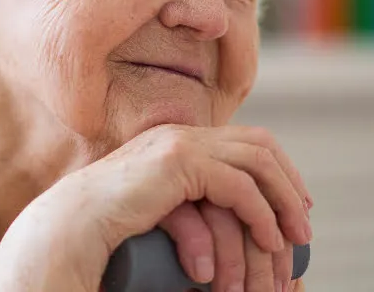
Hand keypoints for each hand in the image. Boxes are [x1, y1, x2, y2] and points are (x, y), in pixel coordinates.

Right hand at [0, 125, 311, 290]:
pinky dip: (260, 213)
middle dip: (289, 184)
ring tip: (294, 239)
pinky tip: (268, 238)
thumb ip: (185, 207)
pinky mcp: (177, 163)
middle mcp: (182, 134)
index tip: (295, 207)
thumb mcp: (157, 213)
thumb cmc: (106, 232)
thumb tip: (216, 225)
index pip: (246, 141)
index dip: (279, 171)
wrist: (69, 228)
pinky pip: (237, 184)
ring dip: (282, 202)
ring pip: (256, 162)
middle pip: (260, 145)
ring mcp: (179, 144)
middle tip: (304, 223)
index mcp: (178, 142)